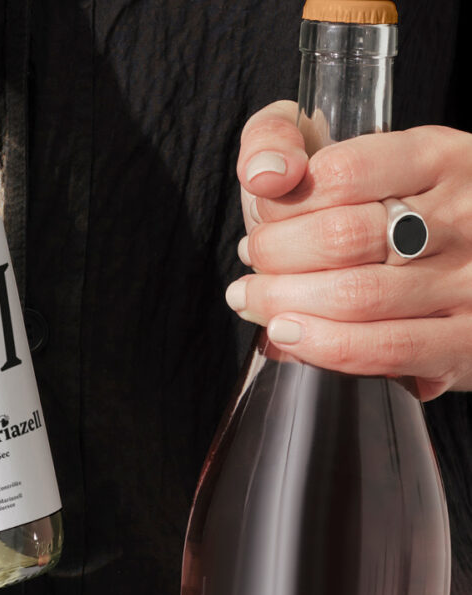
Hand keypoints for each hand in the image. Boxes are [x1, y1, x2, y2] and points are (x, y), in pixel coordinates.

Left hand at [228, 101, 471, 400]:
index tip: (261, 221)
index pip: (342, 173)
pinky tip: (288, 335)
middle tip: (253, 265)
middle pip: (342, 237)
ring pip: (357, 296)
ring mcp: (468, 280)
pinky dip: (324, 345)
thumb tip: (262, 174)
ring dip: (285, 303)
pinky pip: (386, 348)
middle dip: (275, 256)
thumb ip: (287, 137)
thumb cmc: (398, 208)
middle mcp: (462, 215)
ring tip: (255, 301)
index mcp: (440, 157)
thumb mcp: (356, 152)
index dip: (282, 204)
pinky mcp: (466, 338)